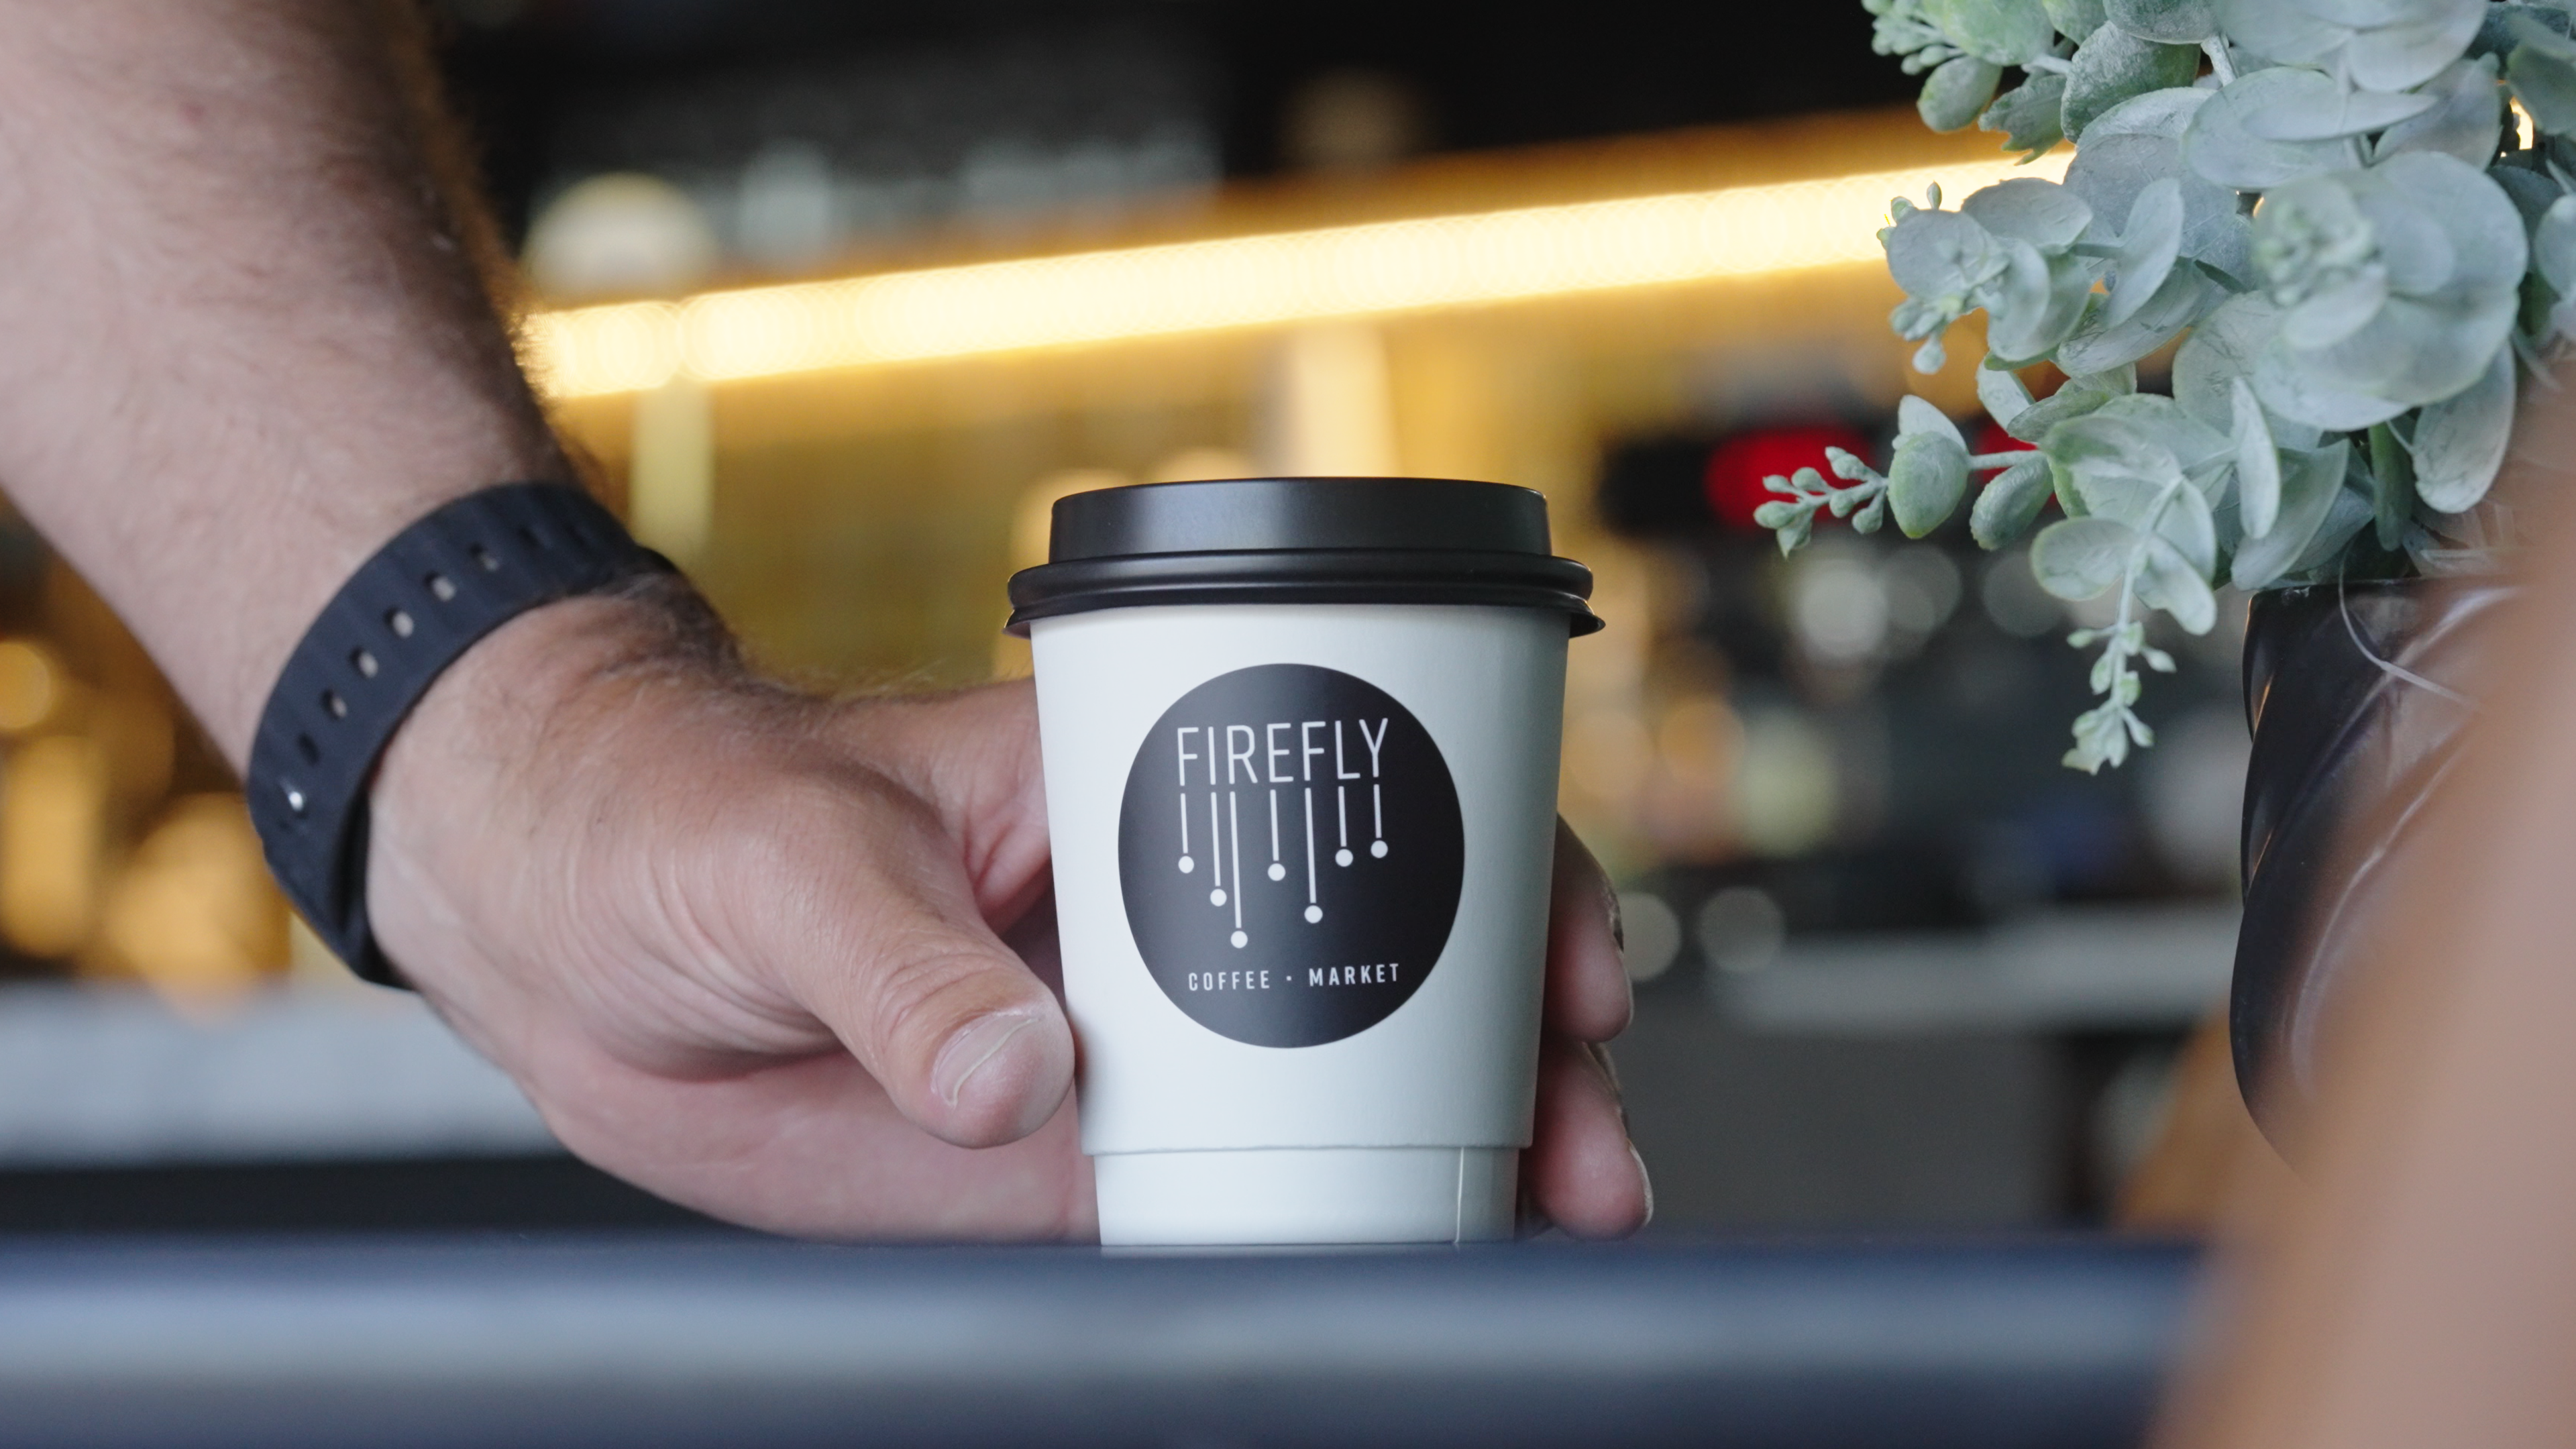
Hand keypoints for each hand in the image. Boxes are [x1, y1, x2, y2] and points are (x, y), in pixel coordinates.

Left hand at [365, 585, 1651, 1239]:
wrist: (553, 918)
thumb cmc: (670, 806)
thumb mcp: (787, 861)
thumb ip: (902, 968)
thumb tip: (1022, 1078)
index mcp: (1118, 793)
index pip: (1350, 812)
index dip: (1490, 880)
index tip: (1567, 967)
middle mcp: (1146, 923)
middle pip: (1381, 979)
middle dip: (1517, 1057)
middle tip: (1588, 1154)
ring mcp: (1114, 1045)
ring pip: (1317, 1107)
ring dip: (1441, 1163)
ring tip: (1544, 1226)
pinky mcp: (1050, 1160)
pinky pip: (1203, 1205)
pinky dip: (1300, 1243)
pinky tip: (1383, 1280)